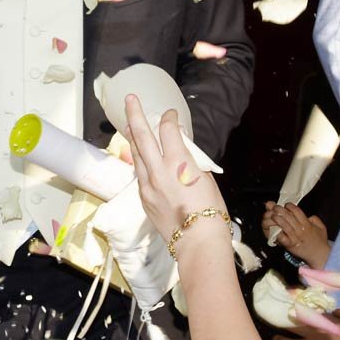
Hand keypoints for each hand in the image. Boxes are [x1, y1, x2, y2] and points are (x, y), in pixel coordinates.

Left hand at [123, 95, 228, 250]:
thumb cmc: (211, 211)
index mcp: (179, 162)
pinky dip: (140, 162)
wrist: (198, 241)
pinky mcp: (143, 198)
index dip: (169, 117)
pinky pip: (139, 174)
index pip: (168, 129)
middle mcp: (158, 170)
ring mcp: (147, 185)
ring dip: (133, 138)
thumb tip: (182, 150)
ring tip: (129, 125)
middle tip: (129, 99)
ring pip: (136, 154)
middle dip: (134, 114)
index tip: (171, 114)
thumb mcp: (206, 178)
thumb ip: (190, 160)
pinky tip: (141, 157)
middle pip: (142, 135)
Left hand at [261, 202, 327, 266]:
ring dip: (277, 219)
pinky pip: (283, 239)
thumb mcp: (321, 228)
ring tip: (272, 216)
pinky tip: (274, 230)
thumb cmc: (320, 242)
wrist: (320, 256)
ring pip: (285, 226)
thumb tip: (308, 215)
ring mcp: (295, 238)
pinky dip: (277, 234)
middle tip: (275, 207)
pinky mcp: (291, 246)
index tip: (286, 205)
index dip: (290, 206)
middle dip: (280, 210)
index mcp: (307, 224)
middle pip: (289, 217)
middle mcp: (301, 230)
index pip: (297, 211)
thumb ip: (315, 219)